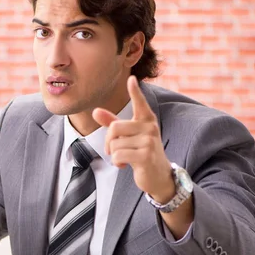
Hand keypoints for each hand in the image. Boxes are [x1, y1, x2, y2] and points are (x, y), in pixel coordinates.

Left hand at [92, 76, 174, 202]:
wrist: (158, 176)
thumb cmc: (141, 152)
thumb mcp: (127, 136)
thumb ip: (112, 123)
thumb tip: (95, 111)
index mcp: (146, 120)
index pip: (140, 103)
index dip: (135, 91)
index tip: (131, 78)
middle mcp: (149, 127)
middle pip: (114, 128)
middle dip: (108, 142)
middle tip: (114, 150)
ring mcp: (149, 141)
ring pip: (114, 144)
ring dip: (114, 154)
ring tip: (124, 158)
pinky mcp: (145, 156)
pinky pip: (118, 155)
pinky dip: (116, 162)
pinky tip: (124, 166)